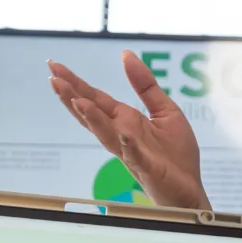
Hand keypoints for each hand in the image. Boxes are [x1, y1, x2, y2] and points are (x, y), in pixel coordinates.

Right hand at [48, 51, 209, 209]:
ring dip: (93, 119)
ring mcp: (132, 152)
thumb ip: (144, 84)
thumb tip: (125, 54)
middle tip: (53, 78)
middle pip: (92, 114)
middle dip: (72, 96)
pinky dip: (129, 147)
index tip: (54, 66)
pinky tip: (123, 136)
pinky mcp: (148, 168)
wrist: (189, 189)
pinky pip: (136, 156)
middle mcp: (121, 135)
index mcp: (125, 120)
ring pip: (107, 134)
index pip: (95, 98)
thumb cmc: (175, 154)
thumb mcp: (164, 109)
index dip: (75, 83)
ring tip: (78, 102)